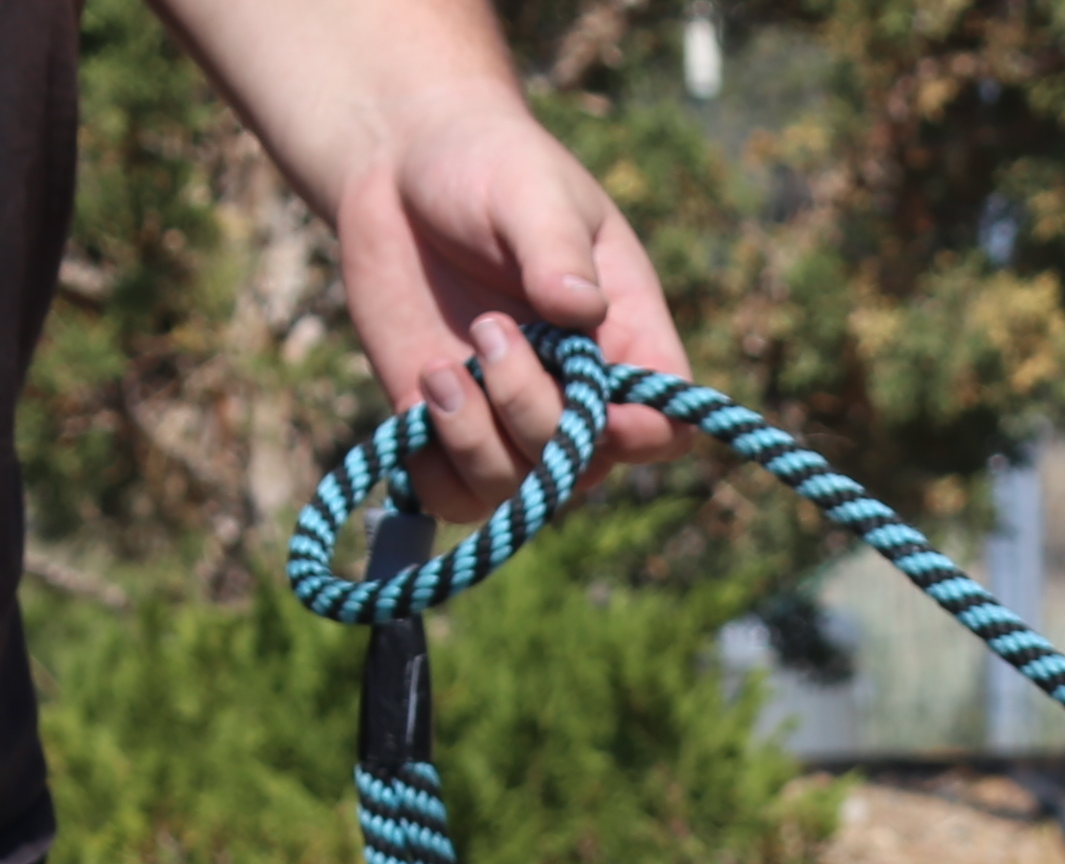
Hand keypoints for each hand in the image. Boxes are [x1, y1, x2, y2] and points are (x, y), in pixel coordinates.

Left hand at [334, 95, 685, 513]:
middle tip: (491, 328)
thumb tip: (577, 307)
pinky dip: (434, 469)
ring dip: (479, 443)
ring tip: (442, 368)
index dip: (641, 435)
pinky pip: (452, 497)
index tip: (598, 406)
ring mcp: (508, 418)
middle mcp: (575, 393)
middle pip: (583, 464)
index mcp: (626, 339)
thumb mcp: (532, 191)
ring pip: (518, 490)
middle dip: (535, 416)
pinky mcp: (444, 429)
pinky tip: (421, 395)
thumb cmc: (489, 166)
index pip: (665, 424)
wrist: (399, 167)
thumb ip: (555, 248)